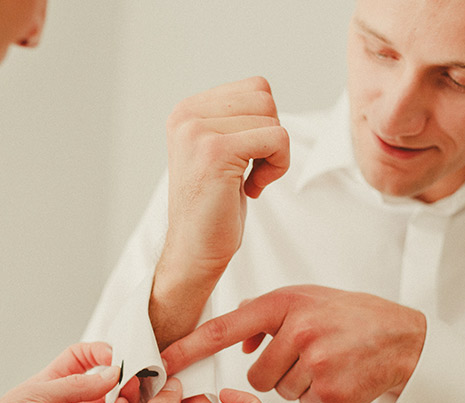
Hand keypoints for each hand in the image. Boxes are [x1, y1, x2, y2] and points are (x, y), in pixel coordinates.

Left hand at [0, 342, 131, 402]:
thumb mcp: (37, 394)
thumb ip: (77, 385)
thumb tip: (110, 375)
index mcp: (53, 389)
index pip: (82, 363)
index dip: (98, 355)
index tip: (112, 354)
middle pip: (103, 391)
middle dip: (120, 380)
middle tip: (132, 374)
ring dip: (124, 401)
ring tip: (129, 391)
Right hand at [152, 77, 289, 349]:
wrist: (193, 251)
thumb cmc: (214, 207)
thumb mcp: (219, 150)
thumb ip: (233, 119)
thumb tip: (264, 94)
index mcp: (187, 111)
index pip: (256, 89)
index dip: (264, 125)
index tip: (245, 159)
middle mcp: (187, 115)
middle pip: (265, 99)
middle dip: (270, 137)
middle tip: (251, 171)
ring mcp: (198, 131)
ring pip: (272, 119)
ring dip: (274, 155)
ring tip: (249, 180)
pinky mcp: (216, 151)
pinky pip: (277, 139)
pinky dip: (276, 167)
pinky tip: (252, 189)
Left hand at [162, 285, 426, 402]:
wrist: (401, 337)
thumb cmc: (350, 316)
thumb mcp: (305, 298)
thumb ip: (265, 313)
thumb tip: (239, 340)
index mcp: (283, 304)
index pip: (224, 328)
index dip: (190, 347)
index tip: (163, 361)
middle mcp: (296, 331)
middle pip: (255, 376)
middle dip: (274, 372)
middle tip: (305, 356)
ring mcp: (313, 362)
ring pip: (279, 392)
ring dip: (297, 383)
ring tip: (326, 361)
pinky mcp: (329, 390)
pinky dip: (317, 396)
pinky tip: (337, 375)